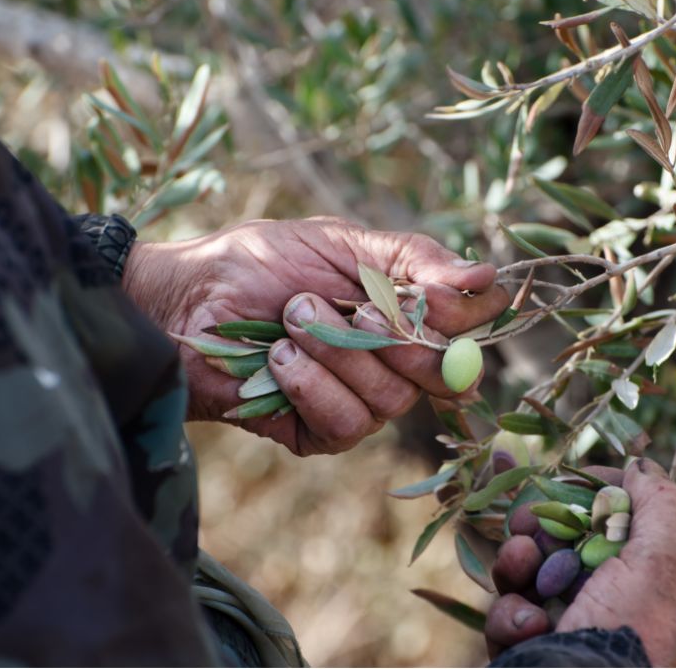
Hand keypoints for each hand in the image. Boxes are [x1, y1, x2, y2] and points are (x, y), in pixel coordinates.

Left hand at [122, 217, 508, 454]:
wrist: (187, 298)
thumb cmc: (261, 262)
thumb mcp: (342, 242)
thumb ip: (413, 259)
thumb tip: (488, 276)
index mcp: (406, 313)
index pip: (469, 329)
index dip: (463, 317)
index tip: (428, 295)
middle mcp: (394, 362)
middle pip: (441, 371)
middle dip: (398, 337)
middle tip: (355, 308)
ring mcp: (360, 401)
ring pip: (392, 398)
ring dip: (338, 351)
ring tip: (291, 318)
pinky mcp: (321, 433)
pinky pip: (347, 422)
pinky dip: (311, 385)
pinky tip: (278, 359)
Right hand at [485, 460, 675, 666]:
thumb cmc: (631, 643)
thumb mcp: (662, 566)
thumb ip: (663, 507)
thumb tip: (645, 470)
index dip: (636, 492)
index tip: (591, 476)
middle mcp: (666, 628)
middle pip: (609, 547)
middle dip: (562, 528)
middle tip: (529, 515)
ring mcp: (610, 645)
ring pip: (560, 578)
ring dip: (528, 564)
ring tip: (517, 563)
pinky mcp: (562, 657)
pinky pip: (533, 618)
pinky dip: (518, 614)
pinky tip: (521, 624)